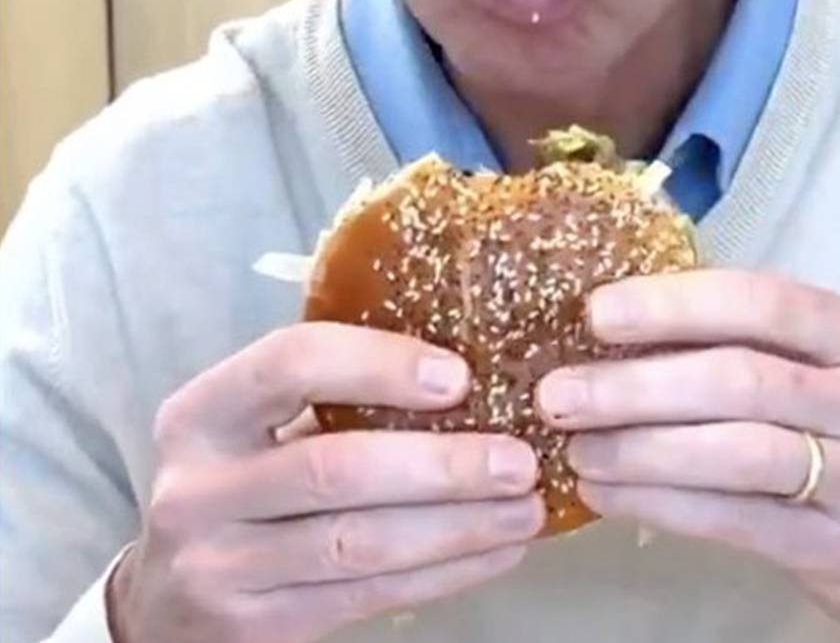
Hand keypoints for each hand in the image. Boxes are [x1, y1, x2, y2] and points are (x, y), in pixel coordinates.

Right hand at [109, 323, 543, 642]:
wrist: (169, 597)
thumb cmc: (248, 483)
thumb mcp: (261, 427)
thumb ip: (336, 396)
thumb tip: (479, 366)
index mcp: (201, 415)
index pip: (287, 366)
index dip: (378, 365)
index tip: (460, 376)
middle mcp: (199, 490)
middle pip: (334, 469)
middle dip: (442, 464)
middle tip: (520, 459)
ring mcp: (221, 566)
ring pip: (359, 543)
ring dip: (459, 526)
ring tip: (526, 507)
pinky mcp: (256, 625)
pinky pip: (368, 595)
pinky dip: (445, 573)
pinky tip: (498, 551)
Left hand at [534, 269, 839, 642]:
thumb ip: (764, 351)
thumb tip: (628, 331)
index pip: (763, 303)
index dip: (676, 304)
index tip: (597, 313)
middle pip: (740, 379)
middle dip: (636, 384)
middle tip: (557, 392)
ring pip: (736, 452)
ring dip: (641, 448)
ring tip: (575, 448)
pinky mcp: (836, 545)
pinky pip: (735, 519)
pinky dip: (662, 504)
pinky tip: (611, 493)